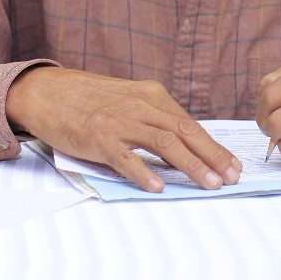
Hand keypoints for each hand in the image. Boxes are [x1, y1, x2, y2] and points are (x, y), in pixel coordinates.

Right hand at [6, 66, 241, 192]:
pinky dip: (143, 172)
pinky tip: (158, 187)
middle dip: (213, 156)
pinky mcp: (97, 137)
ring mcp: (119, 121)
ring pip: (164, 143)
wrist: (48, 92)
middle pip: (185, 132)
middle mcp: (141, 105)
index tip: (232, 164)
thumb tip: (186, 145)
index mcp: (152, 95)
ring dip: (191, 165)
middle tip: (232, 177)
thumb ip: (154, 118)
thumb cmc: (91, 100)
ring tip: (209, 184)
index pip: (190, 124)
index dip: (214, 146)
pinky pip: (125, 157)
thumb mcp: (130, 100)